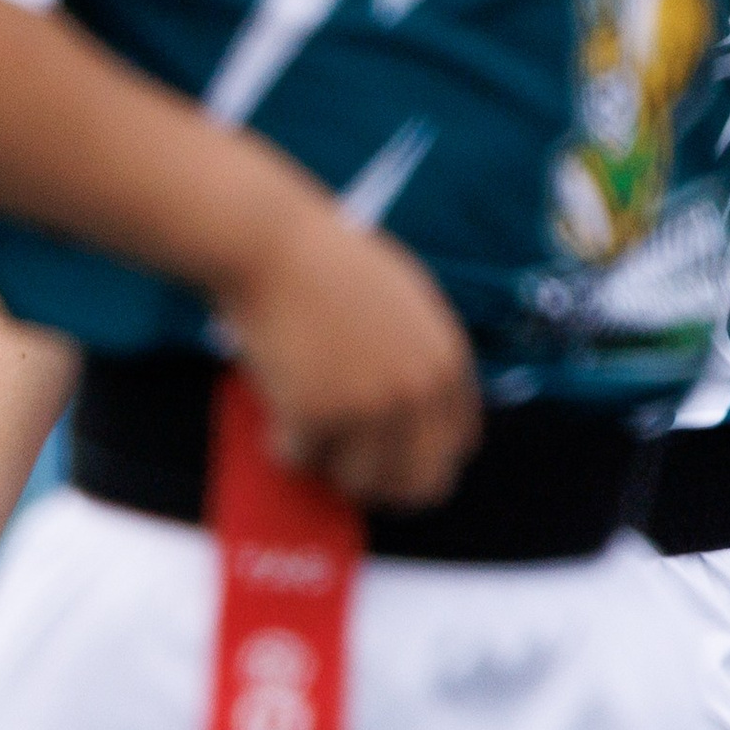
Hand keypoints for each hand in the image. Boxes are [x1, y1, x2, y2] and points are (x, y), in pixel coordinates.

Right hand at [215, 202, 479, 508]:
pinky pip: (301, 459)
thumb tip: (421, 414)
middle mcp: (418, 390)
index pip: (458, 444)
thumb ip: (423, 354)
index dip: (424, 457)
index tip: (392, 458)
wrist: (271, 244)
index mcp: (447, 360)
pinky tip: (273, 407)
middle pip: (421, 484)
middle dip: (383, 484)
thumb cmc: (327, 264)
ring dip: (329, 465)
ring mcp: (369, 406)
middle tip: (346, 470)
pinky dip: (283, 443)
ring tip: (306, 430)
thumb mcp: (406, 301)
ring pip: (359, 483)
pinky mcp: (317, 416)